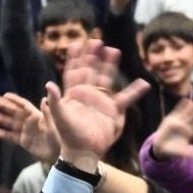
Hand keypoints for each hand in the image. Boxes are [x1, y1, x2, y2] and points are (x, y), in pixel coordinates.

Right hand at [0, 92, 61, 161]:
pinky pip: (13, 137)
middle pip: (15, 113)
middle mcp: (30, 123)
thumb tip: (43, 98)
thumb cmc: (59, 137)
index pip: (24, 106)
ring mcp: (27, 133)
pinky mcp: (25, 142)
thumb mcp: (54, 123)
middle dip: (5, 107)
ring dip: (3, 119)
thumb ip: (47, 112)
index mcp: (37, 116)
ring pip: (12, 124)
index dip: (15, 100)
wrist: (59, 154)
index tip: (5, 95)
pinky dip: (5, 135)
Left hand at [47, 40, 150, 168]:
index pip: (72, 72)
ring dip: (109, 65)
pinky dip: (134, 91)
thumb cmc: (69, 138)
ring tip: (114, 50)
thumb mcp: (60, 119)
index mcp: (73, 95)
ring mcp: (100, 101)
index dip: (74, 58)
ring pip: (106, 78)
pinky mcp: (112, 111)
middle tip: (96, 40)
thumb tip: (48, 84)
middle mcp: (87, 95)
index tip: (76, 43)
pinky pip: (126, 98)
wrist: (83, 152)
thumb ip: (56, 102)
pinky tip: (144, 83)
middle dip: (92, 56)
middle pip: (90, 71)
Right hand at [152, 97, 192, 157]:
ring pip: (188, 112)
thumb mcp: (185, 152)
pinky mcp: (171, 118)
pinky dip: (181, 106)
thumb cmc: (174, 151)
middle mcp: (186, 124)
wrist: (161, 149)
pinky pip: (177, 111)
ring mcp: (179, 120)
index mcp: (192, 131)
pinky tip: (185, 100)